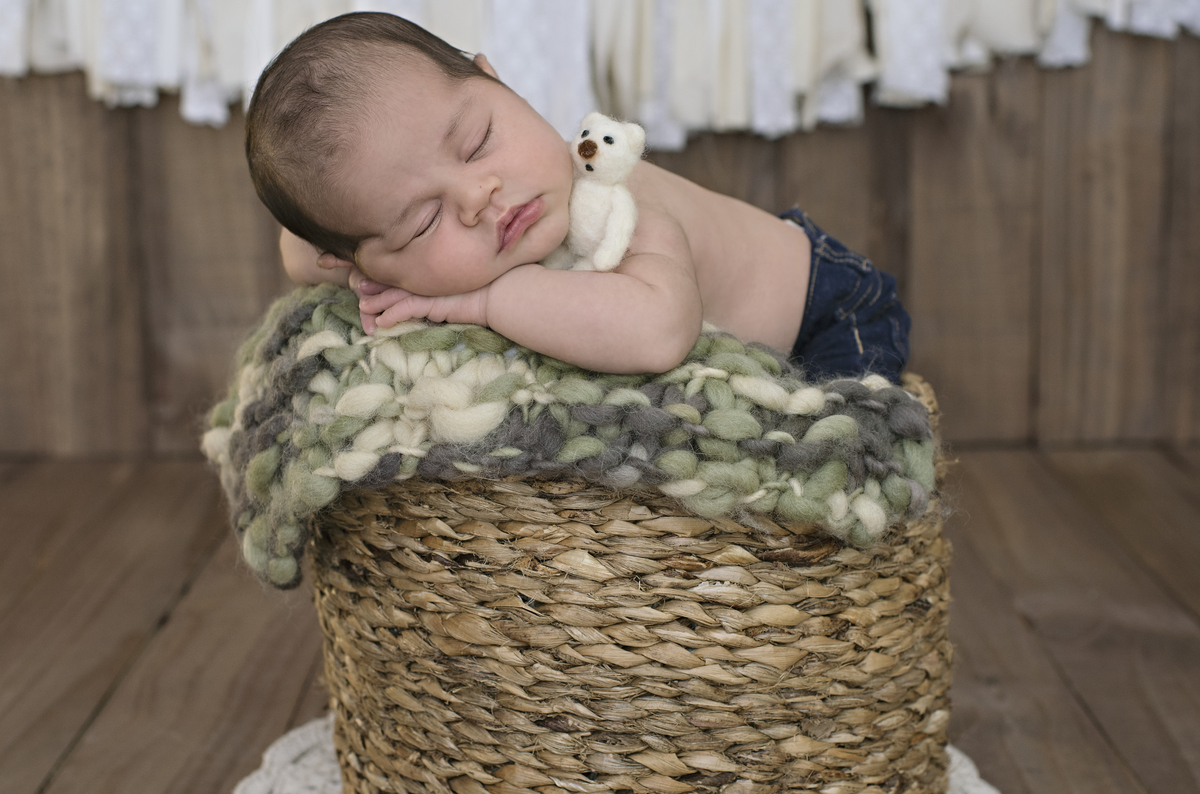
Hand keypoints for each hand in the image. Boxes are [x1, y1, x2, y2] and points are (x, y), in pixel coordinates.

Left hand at [351, 270, 489, 332]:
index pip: (407, 271)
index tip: (374, 273)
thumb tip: (440, 301)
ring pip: (397, 294)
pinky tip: (381, 323)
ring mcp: (431, 288)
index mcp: (434, 271)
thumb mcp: (463, 288)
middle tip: (359, 285)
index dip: (389, 273)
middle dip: (376, 282)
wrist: (502, 292)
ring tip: (363, 305)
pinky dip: (392, 315)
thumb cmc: (488, 289)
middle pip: (397, 279)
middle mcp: (430, 277)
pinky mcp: (434, 301)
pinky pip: (407, 308)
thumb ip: (448, 290)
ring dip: (378, 300)